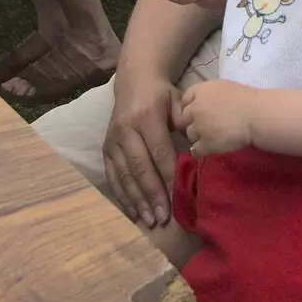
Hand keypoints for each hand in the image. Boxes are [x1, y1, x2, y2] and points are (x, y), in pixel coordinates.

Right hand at [104, 72, 179, 226]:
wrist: (134, 80)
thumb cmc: (161, 94)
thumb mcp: (177, 101)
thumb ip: (186, 123)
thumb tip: (196, 148)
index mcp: (146, 116)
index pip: (159, 151)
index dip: (169, 175)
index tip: (179, 197)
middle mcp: (125, 129)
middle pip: (140, 167)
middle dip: (152, 194)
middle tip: (163, 217)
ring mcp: (112, 140)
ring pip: (124, 175)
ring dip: (137, 200)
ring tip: (149, 220)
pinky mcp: (105, 148)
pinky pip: (113, 176)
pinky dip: (122, 196)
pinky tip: (133, 211)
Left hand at [177, 78, 256, 156]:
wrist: (256, 115)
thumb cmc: (246, 99)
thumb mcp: (223, 87)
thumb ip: (208, 94)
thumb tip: (204, 102)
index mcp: (200, 91)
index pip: (185, 100)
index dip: (192, 107)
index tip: (200, 112)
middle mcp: (195, 109)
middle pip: (185, 118)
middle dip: (194, 122)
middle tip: (207, 126)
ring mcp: (198, 127)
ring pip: (190, 135)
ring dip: (198, 137)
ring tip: (212, 138)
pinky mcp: (205, 144)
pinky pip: (195, 151)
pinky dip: (201, 151)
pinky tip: (210, 149)